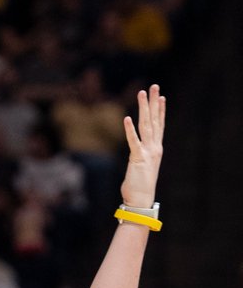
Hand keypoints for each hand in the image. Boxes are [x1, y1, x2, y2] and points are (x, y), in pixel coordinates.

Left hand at [120, 84, 165, 208]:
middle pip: (154, 120)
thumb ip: (141, 158)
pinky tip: (128, 118)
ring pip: (146, 125)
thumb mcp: (142, 168)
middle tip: (154, 86)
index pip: (159, 126)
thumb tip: (137, 158)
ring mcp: (147, 152)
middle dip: (153, 102)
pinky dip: (130, 130)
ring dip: (144, 108)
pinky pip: (134, 141)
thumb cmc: (139, 188)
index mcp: (156, 150)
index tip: (161, 97)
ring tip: (142, 93)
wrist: (141, 201)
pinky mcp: (138, 158)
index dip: (160, 111)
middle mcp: (154, 148)